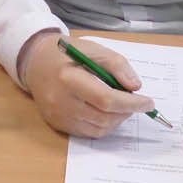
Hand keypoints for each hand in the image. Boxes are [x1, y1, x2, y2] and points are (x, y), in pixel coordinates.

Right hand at [19, 32, 155, 136]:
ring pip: (98, 129)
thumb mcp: (93, 49)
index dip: (130, 103)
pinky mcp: (57, 124)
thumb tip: (135, 87)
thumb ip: (117, 65)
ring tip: (121, 105)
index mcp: (68, 78)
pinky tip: (106, 112)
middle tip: (136, 102)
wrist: (35, 61)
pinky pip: (88, 133)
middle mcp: (60, 101)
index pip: (106, 99)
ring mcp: (57, 116)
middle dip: (126, 112)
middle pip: (103, 117)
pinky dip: (103, 125)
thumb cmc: (67, 53)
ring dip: (117, 120)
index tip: (148, 102)